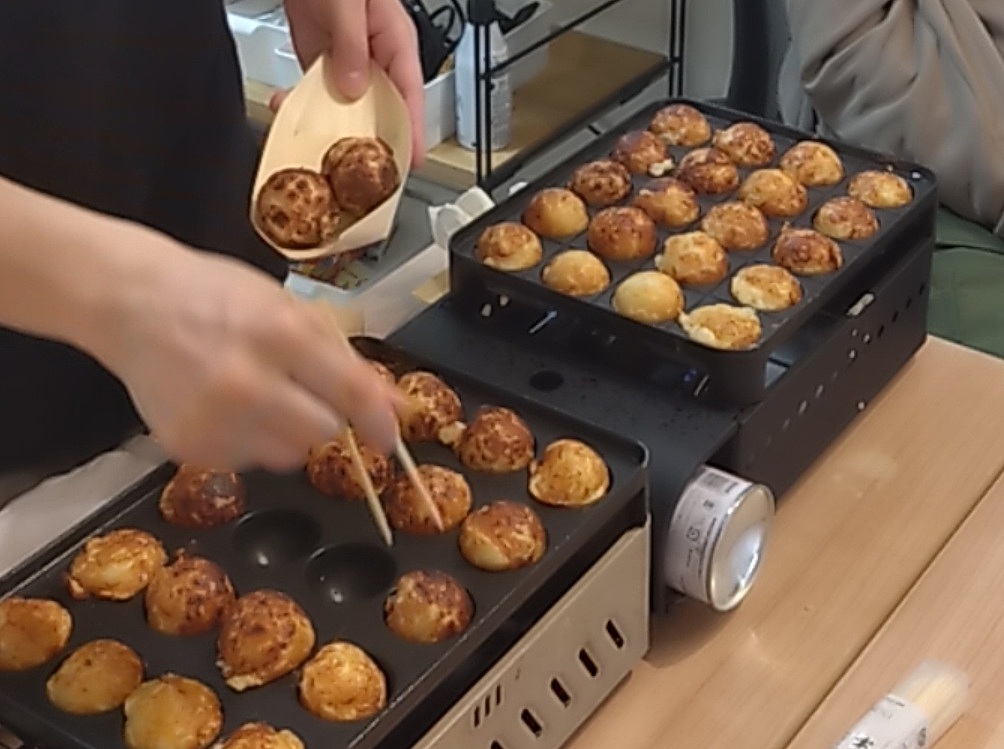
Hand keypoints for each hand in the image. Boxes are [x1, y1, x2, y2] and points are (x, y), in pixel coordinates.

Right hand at [88, 227, 399, 471]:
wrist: (132, 302)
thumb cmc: (215, 298)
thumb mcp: (288, 308)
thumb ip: (345, 359)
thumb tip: (395, 406)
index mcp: (278, 333)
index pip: (349, 393)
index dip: (378, 420)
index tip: (389, 437)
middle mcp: (245, 381)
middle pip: (322, 433)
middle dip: (325, 418)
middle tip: (302, 392)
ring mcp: (212, 419)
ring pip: (288, 455)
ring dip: (287, 432)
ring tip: (256, 393)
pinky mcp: (188, 445)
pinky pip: (247, 462)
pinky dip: (248, 440)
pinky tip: (225, 406)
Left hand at [283, 0, 425, 166]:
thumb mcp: (347, 4)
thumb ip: (351, 47)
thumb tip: (353, 88)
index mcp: (395, 41)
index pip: (411, 95)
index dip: (414, 131)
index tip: (412, 161)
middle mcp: (375, 55)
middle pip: (381, 108)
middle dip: (370, 138)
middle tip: (362, 170)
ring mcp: (348, 59)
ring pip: (347, 105)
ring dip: (329, 125)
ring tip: (317, 146)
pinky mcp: (321, 57)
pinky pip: (316, 90)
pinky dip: (302, 103)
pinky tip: (288, 110)